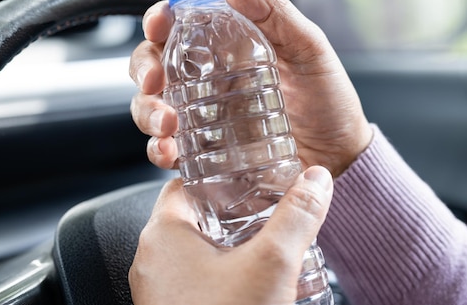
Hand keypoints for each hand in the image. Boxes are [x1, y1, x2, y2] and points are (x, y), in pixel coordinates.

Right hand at [129, 0, 371, 176]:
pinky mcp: (203, 151)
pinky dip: (157, 149)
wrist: (340, 158)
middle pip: (154, 63)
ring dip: (147, 111)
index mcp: (228, 46)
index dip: (159, 19)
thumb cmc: (328, 101)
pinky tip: (168, 151)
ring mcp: (203, 115)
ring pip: (152, 105)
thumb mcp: (308, 48)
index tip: (158, 25)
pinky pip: (167, 147)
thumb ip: (272, 9)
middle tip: (155, 83)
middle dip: (144, 69)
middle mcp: (208, 78)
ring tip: (167, 125)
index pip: (179, 24)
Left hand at [129, 166, 333, 304]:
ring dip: (225, 244)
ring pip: (191, 252)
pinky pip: (190, 281)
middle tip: (262, 208)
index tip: (245, 174)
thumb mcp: (273, 264)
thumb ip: (297, 216)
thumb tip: (315, 180)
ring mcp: (157, 291)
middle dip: (229, 212)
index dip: (217, 177)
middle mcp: (150, 261)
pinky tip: (248, 283)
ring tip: (261, 242)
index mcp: (162, 235)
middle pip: (190, 218)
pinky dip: (217, 274)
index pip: (184, 185)